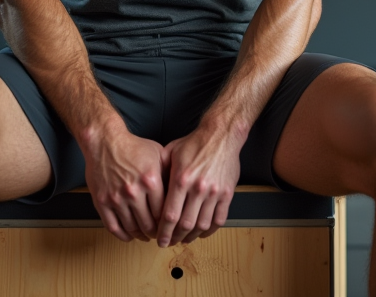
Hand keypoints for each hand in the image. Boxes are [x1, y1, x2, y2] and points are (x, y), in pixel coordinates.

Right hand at [83, 120, 166, 242]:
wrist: (105, 142)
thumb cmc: (133, 147)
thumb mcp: (159, 154)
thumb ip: (170, 173)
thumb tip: (182, 192)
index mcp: (151, 180)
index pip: (164, 213)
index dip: (169, 224)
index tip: (171, 227)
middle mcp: (134, 191)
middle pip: (149, 224)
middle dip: (156, 233)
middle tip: (160, 235)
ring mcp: (116, 198)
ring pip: (132, 228)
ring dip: (141, 235)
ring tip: (146, 236)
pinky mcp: (102, 202)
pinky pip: (113, 227)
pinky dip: (123, 236)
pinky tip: (129, 236)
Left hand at [158, 127, 240, 246]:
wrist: (221, 135)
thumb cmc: (195, 142)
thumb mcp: (170, 152)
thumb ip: (160, 171)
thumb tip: (148, 189)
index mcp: (181, 179)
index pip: (169, 215)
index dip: (163, 232)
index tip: (159, 239)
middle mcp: (197, 188)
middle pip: (184, 224)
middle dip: (175, 238)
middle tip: (169, 242)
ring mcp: (214, 192)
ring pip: (202, 225)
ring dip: (191, 236)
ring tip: (184, 239)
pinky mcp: (227, 193)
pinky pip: (219, 219)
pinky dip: (210, 230)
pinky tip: (203, 232)